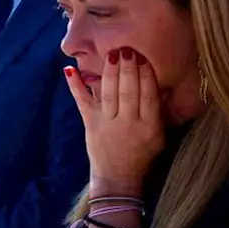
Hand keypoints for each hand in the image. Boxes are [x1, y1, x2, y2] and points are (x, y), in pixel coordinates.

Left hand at [64, 48, 163, 194]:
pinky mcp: (90, 125)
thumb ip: (158, 112)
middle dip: (128, 69)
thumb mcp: (159, 136)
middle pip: (128, 91)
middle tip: (128, 49)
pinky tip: (69, 70)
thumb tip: (158, 84)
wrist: (118, 178)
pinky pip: (82, 102)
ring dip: (110, 72)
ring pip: (109, 93)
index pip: (148, 95)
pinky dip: (75, 86)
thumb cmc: (142, 154)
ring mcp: (107, 124)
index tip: (145, 57)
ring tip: (113, 54)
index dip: (146, 75)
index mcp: (149, 126)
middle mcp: (128, 123)